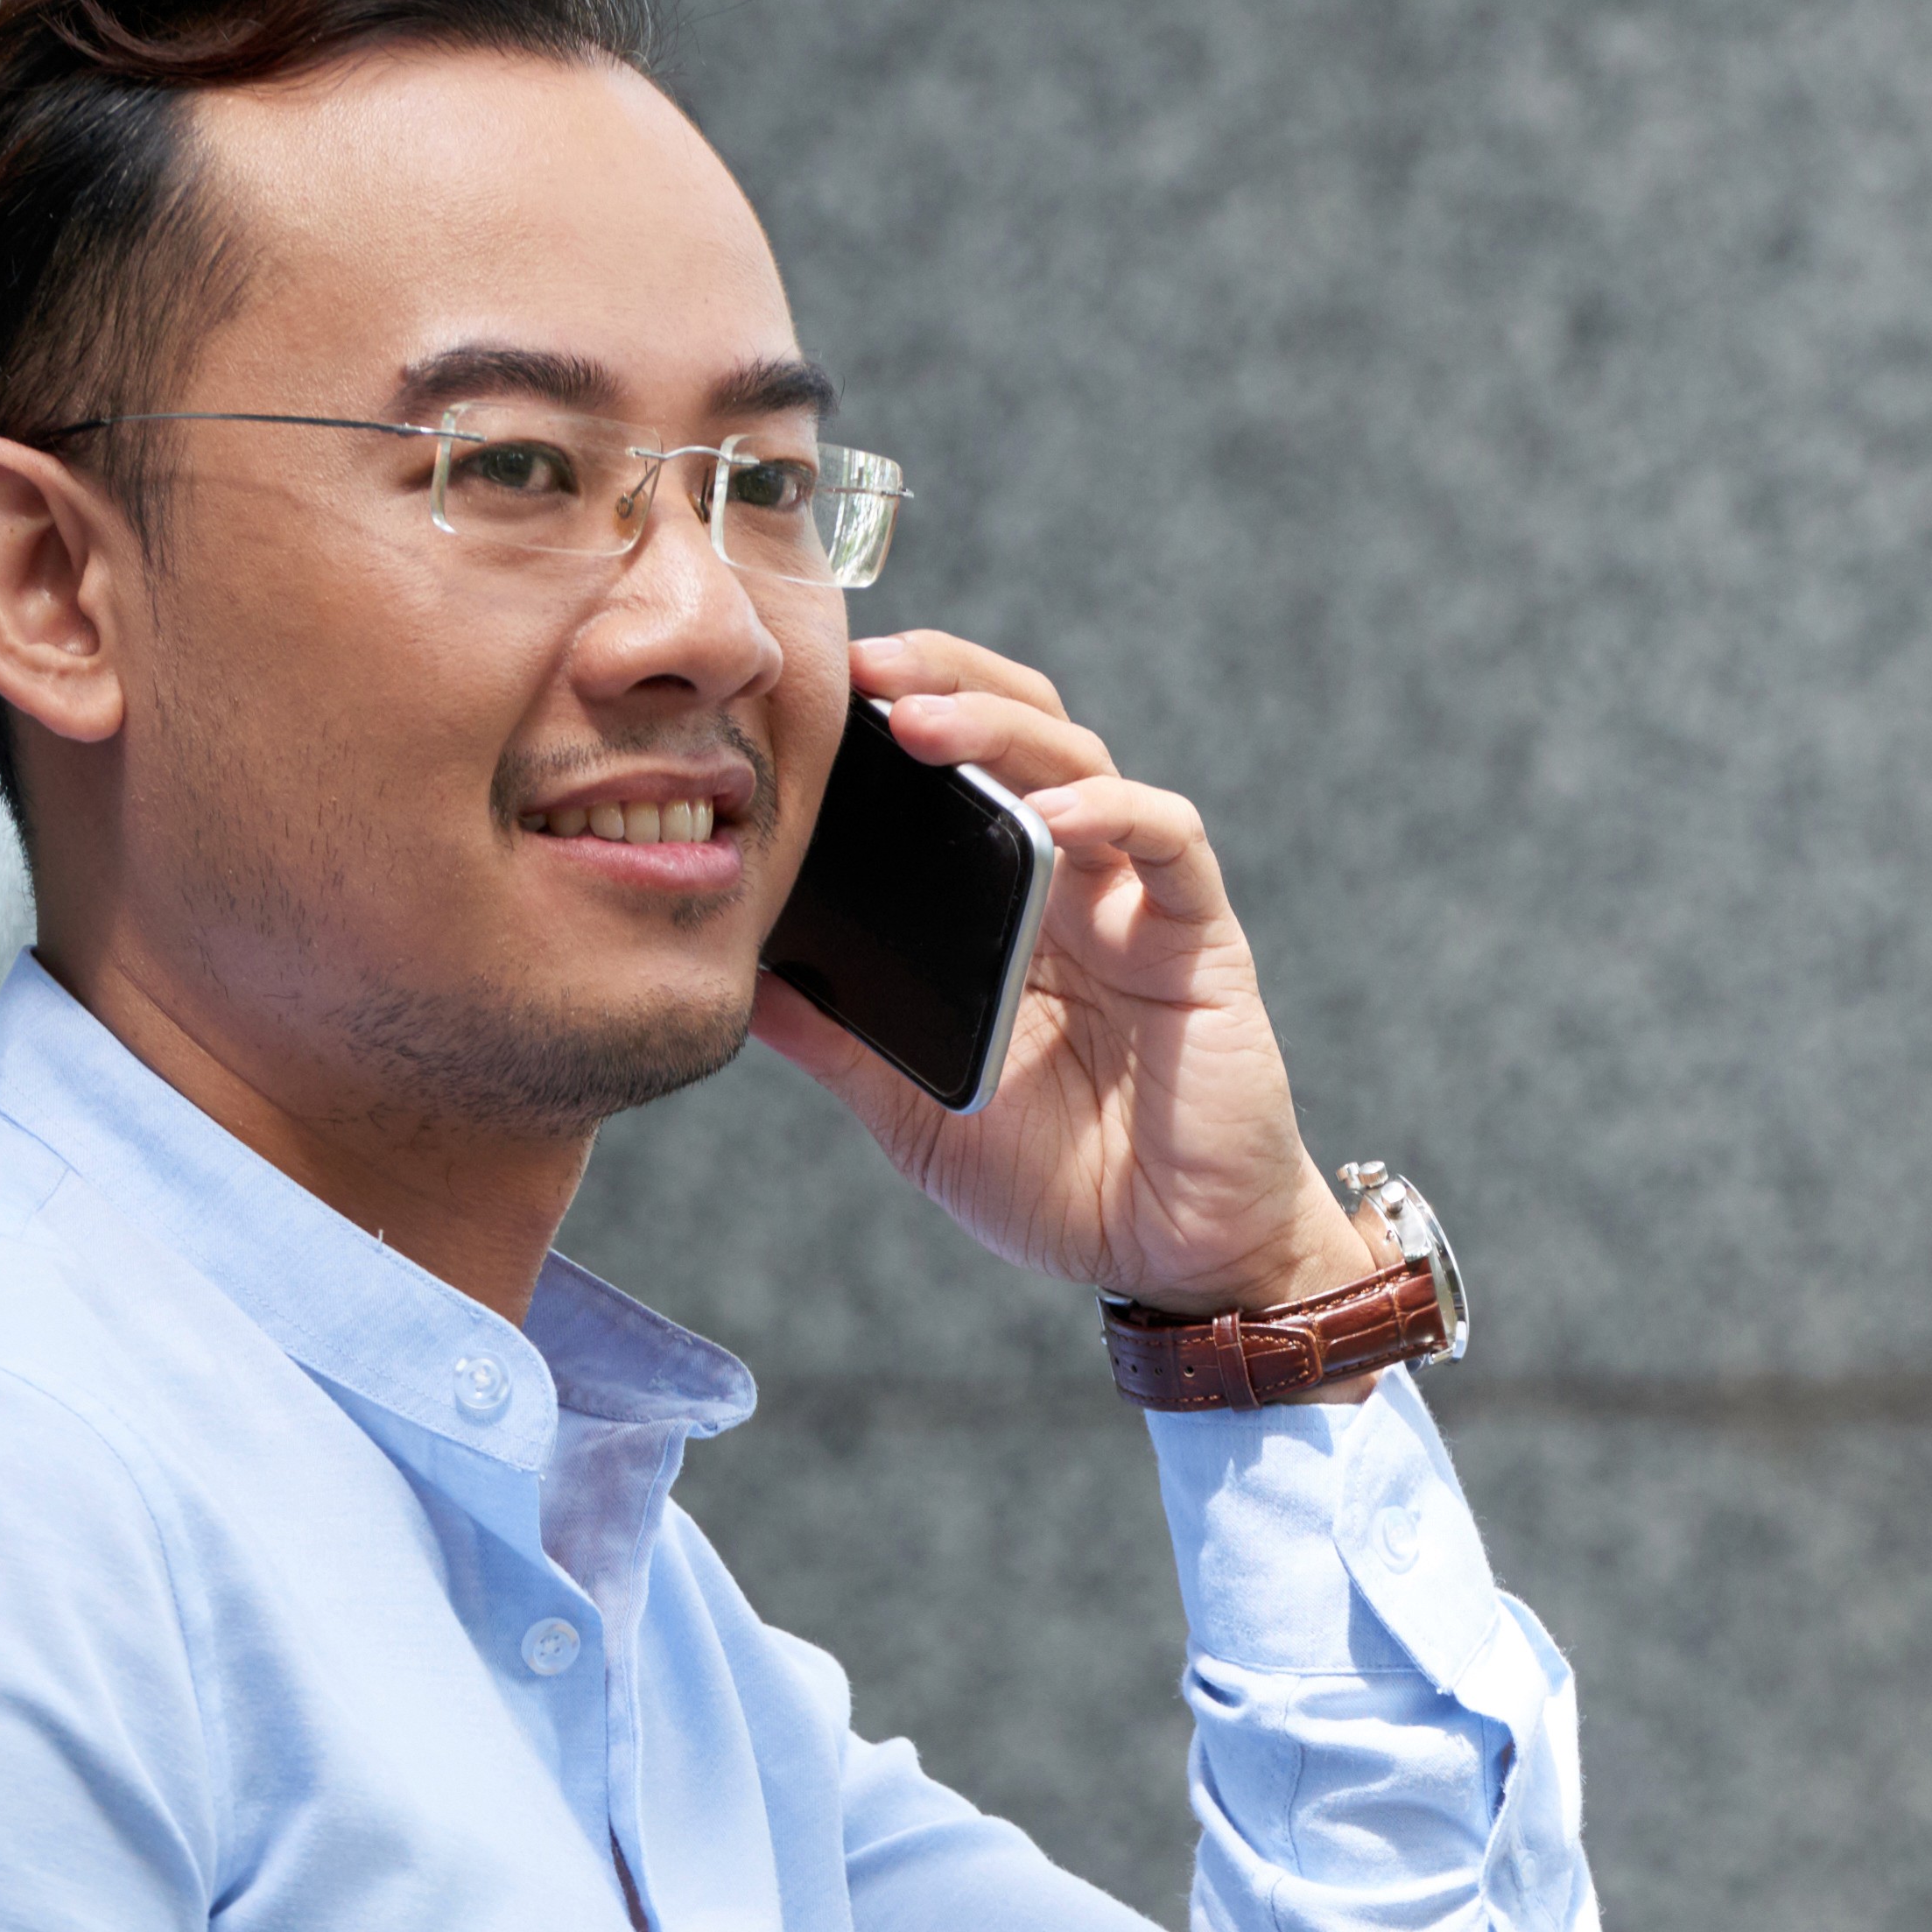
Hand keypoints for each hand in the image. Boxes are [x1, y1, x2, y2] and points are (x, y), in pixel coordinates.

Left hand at [749, 627, 1372, 1322]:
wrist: (1166, 1259)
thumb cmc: (1057, 1183)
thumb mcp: (909, 1110)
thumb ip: (835, 1039)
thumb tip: (733, 977)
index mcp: (1002, 908)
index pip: (952, 774)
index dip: (894, 716)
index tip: (812, 698)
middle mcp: (1071, 882)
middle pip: (1018, 729)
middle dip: (943, 680)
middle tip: (861, 672)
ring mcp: (1135, 902)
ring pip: (1081, 760)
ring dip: (1001, 729)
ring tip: (922, 722)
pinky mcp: (1198, 938)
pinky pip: (1168, 842)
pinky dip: (1114, 811)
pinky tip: (1052, 817)